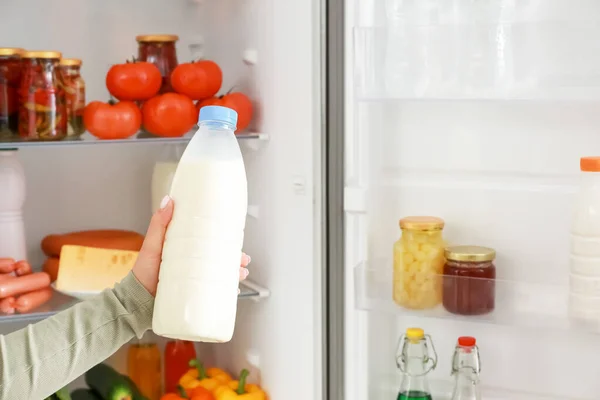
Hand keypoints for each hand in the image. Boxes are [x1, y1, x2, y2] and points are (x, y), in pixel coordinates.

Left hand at [132, 195, 250, 295]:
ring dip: (234, 274)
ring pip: (221, 275)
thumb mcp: (152, 244)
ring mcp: (195, 279)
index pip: (210, 242)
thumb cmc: (143, 272)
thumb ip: (159, 223)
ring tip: (240, 275)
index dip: (226, 240)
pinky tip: (233, 292)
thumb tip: (169, 200)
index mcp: (186, 249)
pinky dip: (226, 292)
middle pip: (220, 258)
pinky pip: (214, 292)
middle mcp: (193, 263)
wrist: (137, 301)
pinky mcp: (195, 294)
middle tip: (243, 260)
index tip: (237, 239)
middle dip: (236, 259)